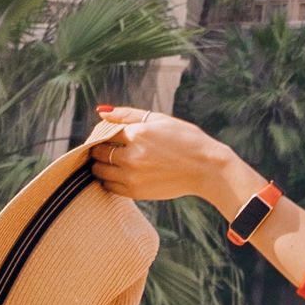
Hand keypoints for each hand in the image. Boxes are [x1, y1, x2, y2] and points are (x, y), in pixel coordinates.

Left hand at [89, 106, 253, 216]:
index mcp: (138, 134)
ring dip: (100, 165)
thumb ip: (128, 115)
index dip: (103, 133)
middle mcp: (132, 156)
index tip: (107, 135)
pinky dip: (109, 180)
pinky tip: (120, 173)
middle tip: (108, 147)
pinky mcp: (135, 192)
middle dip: (99, 149)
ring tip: (112, 161)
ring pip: (100, 171)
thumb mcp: (159, 119)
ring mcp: (132, 176)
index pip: (105, 133)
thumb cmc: (185, 139)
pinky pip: (109, 187)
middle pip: (98, 153)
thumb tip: (101, 111)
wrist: (206, 168)